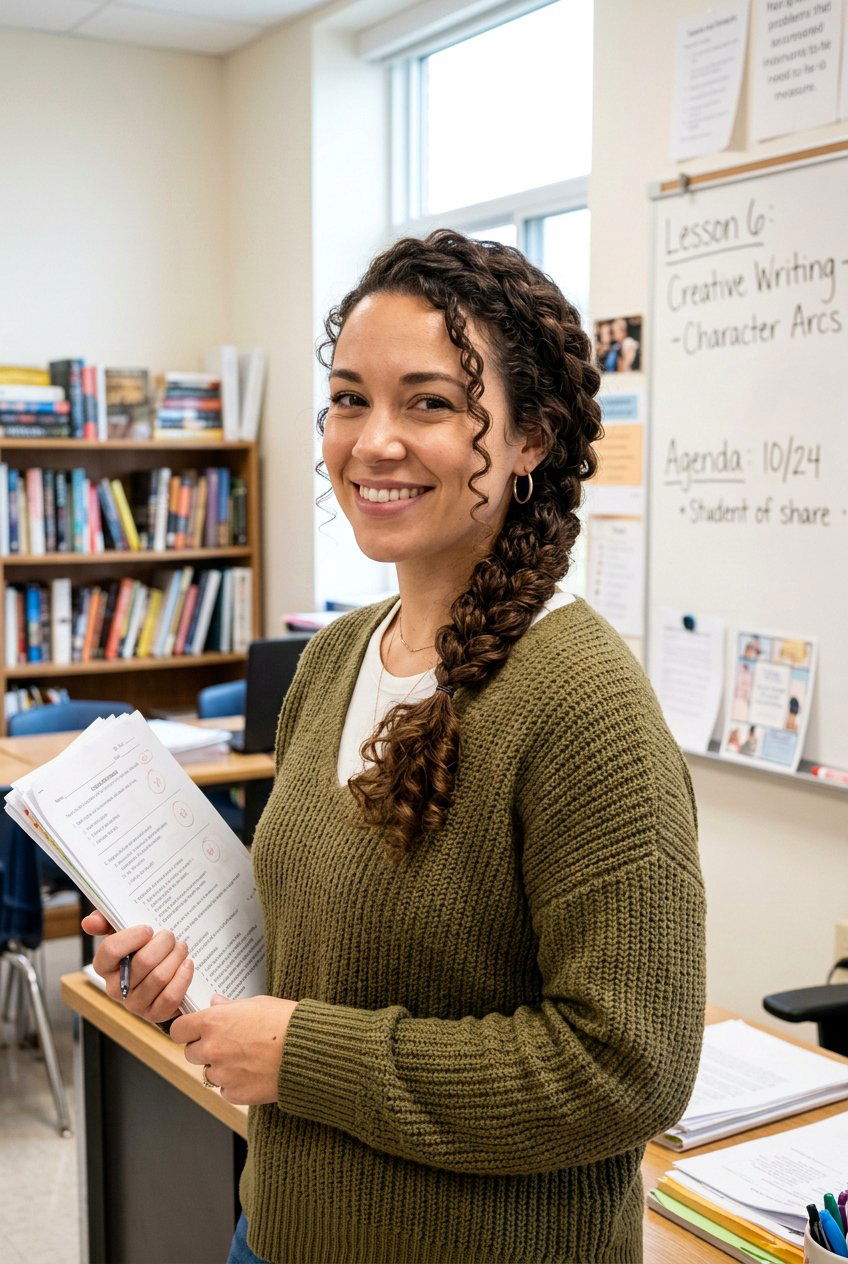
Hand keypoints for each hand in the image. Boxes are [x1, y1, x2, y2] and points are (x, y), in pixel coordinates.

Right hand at [82, 910, 193, 1023]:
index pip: (111, 950)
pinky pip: (170, 997)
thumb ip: (106, 920)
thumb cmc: (141, 948)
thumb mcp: (124, 930)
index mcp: (104, 966)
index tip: (148, 929)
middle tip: (171, 935)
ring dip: (176, 957)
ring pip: (159, 978)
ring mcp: (134, 1004)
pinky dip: (182, 977)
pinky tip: (187, 964)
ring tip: (181, 947)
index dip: (132, 937)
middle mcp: (115, 988)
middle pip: (143, 962)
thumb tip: (90, 923)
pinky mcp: (154, 1014)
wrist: (162, 971)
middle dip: (163, 944)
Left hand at [170, 994, 298, 1104]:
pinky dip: (235, 1084)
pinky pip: (225, 1090)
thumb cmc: (285, 1022)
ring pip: (209, 1073)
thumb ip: (229, 1007)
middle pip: (191, 1054)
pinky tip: (254, 1072)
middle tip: (227, 1044)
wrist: (307, 1050)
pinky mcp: (234, 1093)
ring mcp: (222, 1074)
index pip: (178, 1030)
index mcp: (213, 1022)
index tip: (194, 1031)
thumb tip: (215, 1002)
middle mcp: (212, 1049)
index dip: (187, 1030)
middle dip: (205, 1049)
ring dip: (221, 1068)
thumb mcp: (256, 1004)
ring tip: (247, 1058)